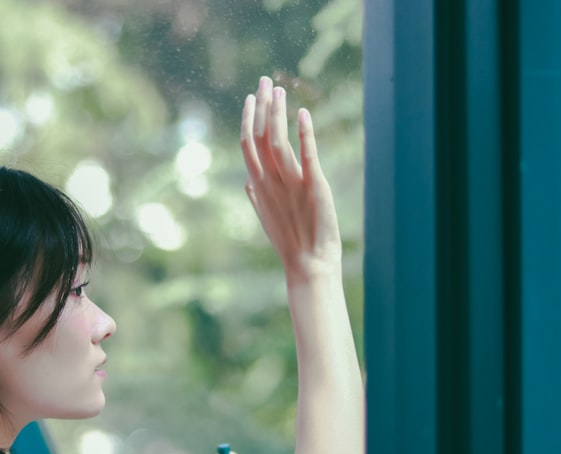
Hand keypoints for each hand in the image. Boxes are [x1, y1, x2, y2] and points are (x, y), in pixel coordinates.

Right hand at [241, 76, 340, 281]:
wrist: (309, 265)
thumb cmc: (290, 244)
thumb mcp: (269, 218)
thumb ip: (256, 197)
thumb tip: (247, 183)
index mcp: (259, 187)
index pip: (247, 144)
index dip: (248, 118)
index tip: (250, 97)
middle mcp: (271, 182)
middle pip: (259, 136)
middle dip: (261, 106)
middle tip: (264, 80)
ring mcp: (290, 184)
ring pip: (277, 141)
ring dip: (277, 113)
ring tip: (280, 90)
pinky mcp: (313, 186)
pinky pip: (307, 155)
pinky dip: (304, 133)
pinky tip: (303, 113)